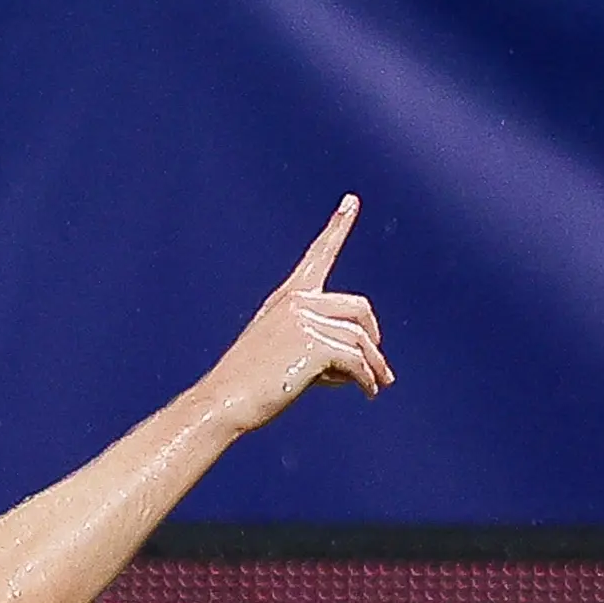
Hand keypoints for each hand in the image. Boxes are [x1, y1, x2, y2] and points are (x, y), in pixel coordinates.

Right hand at [198, 196, 389, 432]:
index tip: (351, 201)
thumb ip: (317, 345)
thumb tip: (363, 363)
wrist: (224, 401)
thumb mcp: (281, 354)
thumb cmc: (249, 386)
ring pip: (361, 340)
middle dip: (373, 337)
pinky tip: (368, 392)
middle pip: (358, 308)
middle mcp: (297, 303)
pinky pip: (357, 361)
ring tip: (377, 386)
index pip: (318, 256)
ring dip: (374, 367)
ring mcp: (305, 321)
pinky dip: (367, 379)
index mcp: (286, 299)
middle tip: (380, 364)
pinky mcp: (315, 345)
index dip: (337, 228)